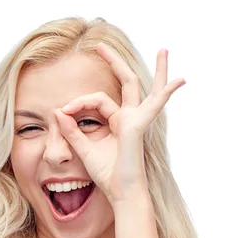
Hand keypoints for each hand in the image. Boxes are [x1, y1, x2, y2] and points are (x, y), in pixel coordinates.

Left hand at [53, 42, 185, 205]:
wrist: (120, 193)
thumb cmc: (107, 175)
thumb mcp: (83, 149)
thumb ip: (71, 130)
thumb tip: (58, 111)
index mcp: (117, 122)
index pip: (96, 100)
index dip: (77, 103)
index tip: (62, 112)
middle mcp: (129, 118)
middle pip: (124, 82)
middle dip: (112, 61)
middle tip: (99, 44)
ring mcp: (136, 120)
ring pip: (142, 87)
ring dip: (156, 69)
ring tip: (164, 50)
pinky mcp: (138, 126)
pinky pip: (153, 105)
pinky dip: (166, 92)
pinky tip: (180, 81)